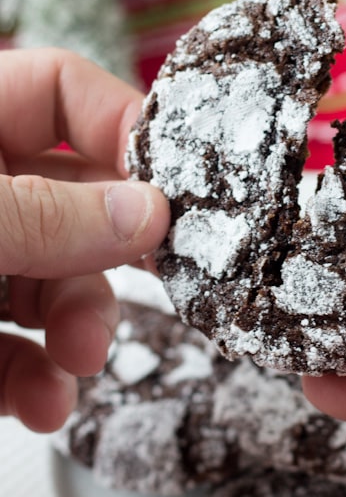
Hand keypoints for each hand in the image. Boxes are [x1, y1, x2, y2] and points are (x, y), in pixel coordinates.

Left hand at [0, 48, 169, 432]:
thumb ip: (44, 217)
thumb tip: (150, 212)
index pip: (59, 91)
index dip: (124, 125)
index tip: (178, 184)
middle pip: (74, 202)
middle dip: (110, 255)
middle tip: (154, 282)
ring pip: (51, 283)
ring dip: (78, 327)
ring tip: (78, 360)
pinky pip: (11, 349)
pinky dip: (34, 381)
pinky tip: (43, 404)